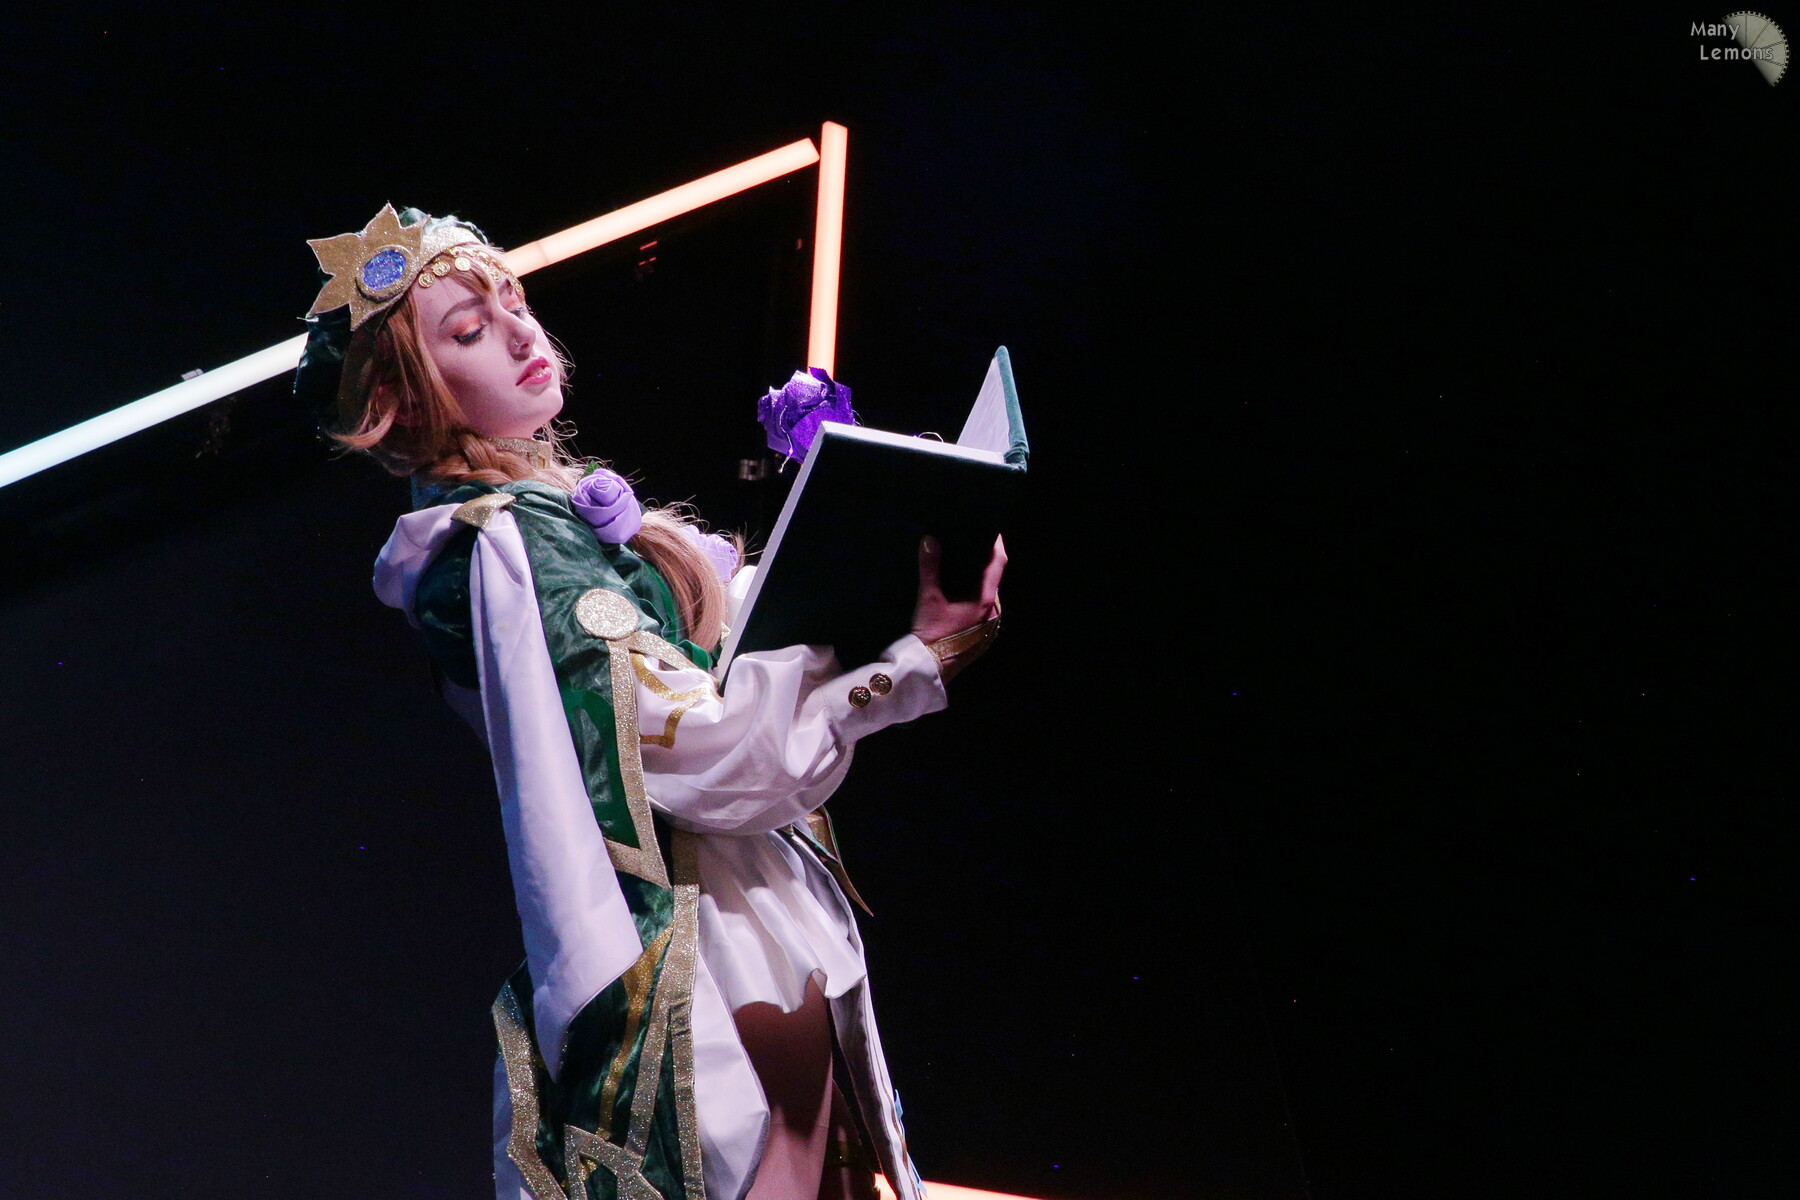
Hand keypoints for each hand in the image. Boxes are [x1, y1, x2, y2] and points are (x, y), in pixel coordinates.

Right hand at [912, 535, 1005, 681]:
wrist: (929, 670)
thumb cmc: (933, 634)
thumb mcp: (929, 598)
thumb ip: (930, 567)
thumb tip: (929, 540)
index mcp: (987, 601)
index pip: (998, 564)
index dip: (996, 545)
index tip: (991, 531)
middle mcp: (993, 613)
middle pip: (993, 579)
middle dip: (984, 563)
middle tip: (970, 545)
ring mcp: (989, 626)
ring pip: (987, 595)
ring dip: (978, 581)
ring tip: (963, 566)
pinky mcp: (981, 636)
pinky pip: (982, 609)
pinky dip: (974, 597)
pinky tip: (959, 593)